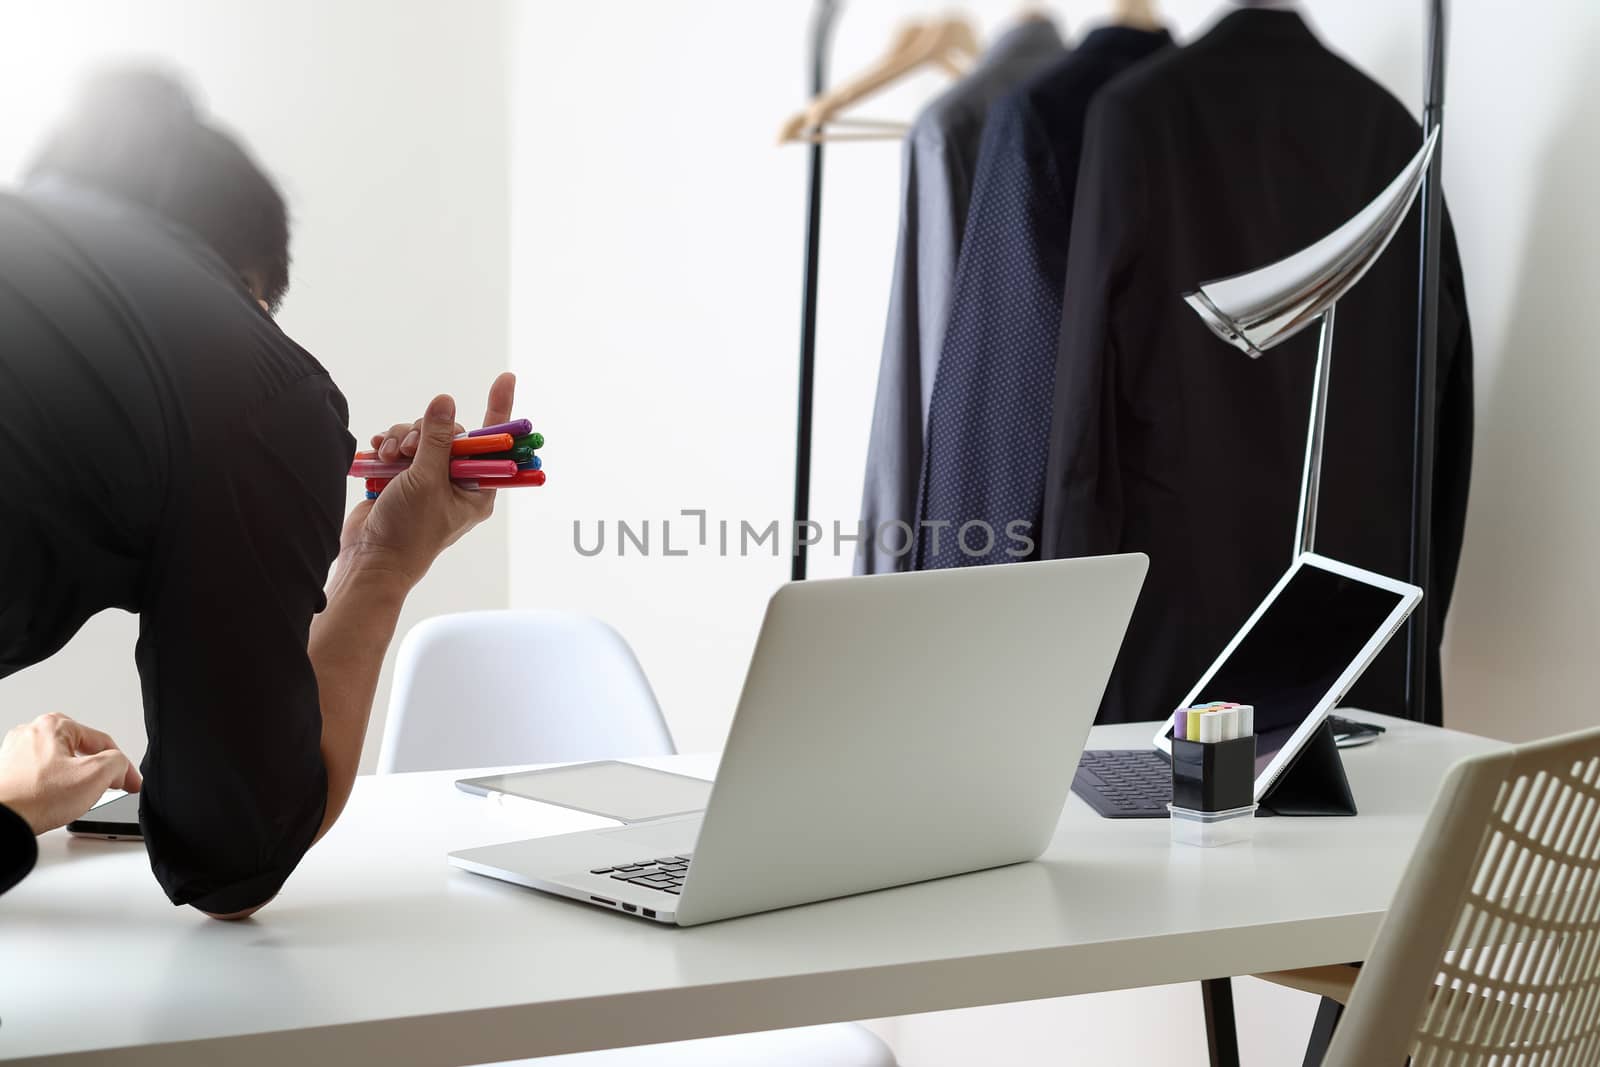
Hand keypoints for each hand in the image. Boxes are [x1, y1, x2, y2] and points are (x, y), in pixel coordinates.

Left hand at [0, 713, 141, 833]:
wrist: (0, 820)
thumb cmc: (34, 798)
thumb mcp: (95, 775)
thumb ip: (119, 762)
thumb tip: (119, 767)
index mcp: (53, 724)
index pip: (102, 742)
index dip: (122, 766)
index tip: (129, 783)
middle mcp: (32, 733)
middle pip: (82, 752)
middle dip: (96, 772)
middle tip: (103, 790)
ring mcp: (16, 753)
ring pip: (62, 765)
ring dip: (74, 781)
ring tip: (71, 799)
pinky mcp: (8, 773)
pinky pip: (43, 777)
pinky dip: (53, 788)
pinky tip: (53, 802)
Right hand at [338, 372, 516, 586]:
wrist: (370, 557)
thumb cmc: (408, 531)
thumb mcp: (426, 481)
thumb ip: (436, 439)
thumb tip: (445, 402)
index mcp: (477, 488)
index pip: (493, 442)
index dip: (500, 408)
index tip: (506, 377)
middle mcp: (456, 481)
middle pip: (450, 432)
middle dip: (426, 432)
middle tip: (410, 450)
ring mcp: (429, 477)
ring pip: (421, 434)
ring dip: (402, 439)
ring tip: (390, 458)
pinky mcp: (404, 475)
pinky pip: (401, 444)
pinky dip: (388, 445)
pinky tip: (378, 452)